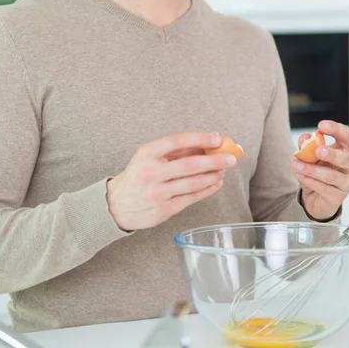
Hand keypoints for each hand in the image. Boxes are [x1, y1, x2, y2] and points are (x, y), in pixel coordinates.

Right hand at [106, 132, 236, 230]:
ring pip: (194, 183)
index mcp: (146, 153)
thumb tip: (206, 144)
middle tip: (231, 157)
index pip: (177, 141)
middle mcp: (151, 172)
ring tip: (223, 170)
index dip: (200, 139)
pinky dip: (207, 190)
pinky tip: (216, 183)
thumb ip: (175, 151)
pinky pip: (192, 198)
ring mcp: (157, 193)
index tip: (217, 138)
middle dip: (214, 160)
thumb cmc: (138, 176)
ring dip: (213, 175)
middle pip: (190, 165)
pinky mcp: (164, 210)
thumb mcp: (149, 157)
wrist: (116, 205)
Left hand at [291, 120, 348, 220]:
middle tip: (317, 150)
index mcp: (347, 150)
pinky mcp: (339, 197)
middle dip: (332, 154)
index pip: (346, 137)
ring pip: (332, 176)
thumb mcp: (310, 155)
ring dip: (312, 170)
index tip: (321, 125)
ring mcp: (347, 183)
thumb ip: (307, 145)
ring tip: (297, 165)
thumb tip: (305, 138)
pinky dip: (310, 181)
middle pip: (347, 158)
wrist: (315, 196)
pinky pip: (324, 188)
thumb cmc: (319, 170)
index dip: (335, 129)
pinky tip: (301, 176)